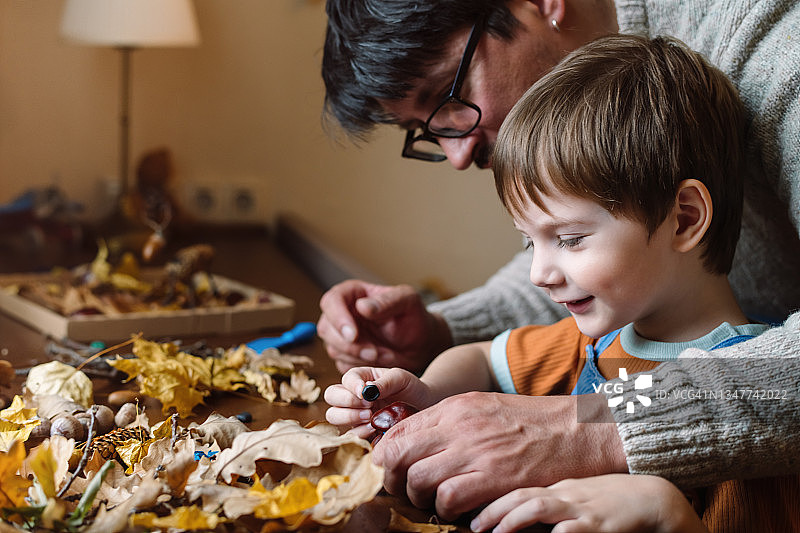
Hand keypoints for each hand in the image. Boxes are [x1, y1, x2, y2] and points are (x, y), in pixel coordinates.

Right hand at [317, 280, 451, 373]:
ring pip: (332, 349)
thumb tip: (362, 307)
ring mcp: (341, 336)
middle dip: (349, 344)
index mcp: (352, 294)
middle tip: (374, 352)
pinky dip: (359, 367)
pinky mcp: (345, 356)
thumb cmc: (413, 317)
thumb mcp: (408, 302)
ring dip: (357, 357)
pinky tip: (378, 362)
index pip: (331, 301)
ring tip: (383, 355)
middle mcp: (342, 314)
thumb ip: (387, 301)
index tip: (354, 334)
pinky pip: (341, 365)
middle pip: (326, 329)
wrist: (420, 344)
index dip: (338, 318)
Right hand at [323, 367, 433, 438]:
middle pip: (331, 396)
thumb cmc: (411, 388)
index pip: (346, 378)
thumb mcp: (401, 378)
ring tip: (370, 417)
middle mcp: (353, 395)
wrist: (423, 407)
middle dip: (346, 401)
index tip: (365, 392)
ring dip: (349, 417)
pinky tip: (374, 430)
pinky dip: (358, 433)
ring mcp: (354, 414)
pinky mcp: (359, 431)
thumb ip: (384, 382)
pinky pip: (348, 434)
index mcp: (361, 378)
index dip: (351, 386)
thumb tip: (366, 390)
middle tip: (368, 406)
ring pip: (333, 415)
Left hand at [371, 392, 627, 519]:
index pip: (400, 429)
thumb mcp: (484, 407)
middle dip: (393, 477)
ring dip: (418, 496)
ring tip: (432, 501)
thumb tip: (416, 442)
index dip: (387, 453)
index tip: (389, 467)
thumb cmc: (532, 421)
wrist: (578, 430)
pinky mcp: (494, 478)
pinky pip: (448, 498)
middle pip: (399, 454)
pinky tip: (456, 510)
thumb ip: (450, 421)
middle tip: (403, 489)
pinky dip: (445, 509)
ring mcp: (475, 451)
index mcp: (455, 406)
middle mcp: (459, 425)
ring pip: (417, 478)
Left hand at [471, 474, 706, 532]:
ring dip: (514, 519)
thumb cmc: (615, 500)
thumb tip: (524, 514)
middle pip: (522, 496)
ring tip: (497, 532)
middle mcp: (566, 494)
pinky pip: (573, 528)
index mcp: (560, 488)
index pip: (519, 490)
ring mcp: (582, 508)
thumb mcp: (580, 497)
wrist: (655, 498)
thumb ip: (555, 504)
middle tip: (474, 526)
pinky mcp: (600, 524)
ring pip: (541, 507)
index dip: (494, 502)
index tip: (475, 517)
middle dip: (494, 511)